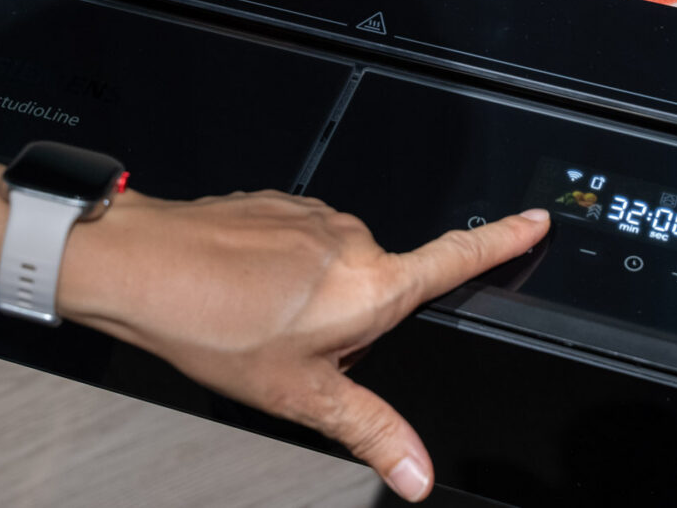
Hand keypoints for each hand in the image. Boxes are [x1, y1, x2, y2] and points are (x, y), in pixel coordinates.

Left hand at [0, 152, 550, 502]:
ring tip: (258, 321)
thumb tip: (419, 474)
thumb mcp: (300, 395)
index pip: (457, 259)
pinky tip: (240, 292)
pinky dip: (279, 268)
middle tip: (297, 348)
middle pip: (378, 281)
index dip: (502, 240)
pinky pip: (296, 240)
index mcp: (373, 284)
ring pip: (333, 264)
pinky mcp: (277, 202)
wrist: (140, 265)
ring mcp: (312, 214)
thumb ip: (370, 429)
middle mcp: (353, 237)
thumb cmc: (214, 326)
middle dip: (351, 318)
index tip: (536, 219)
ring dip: (310, 293)